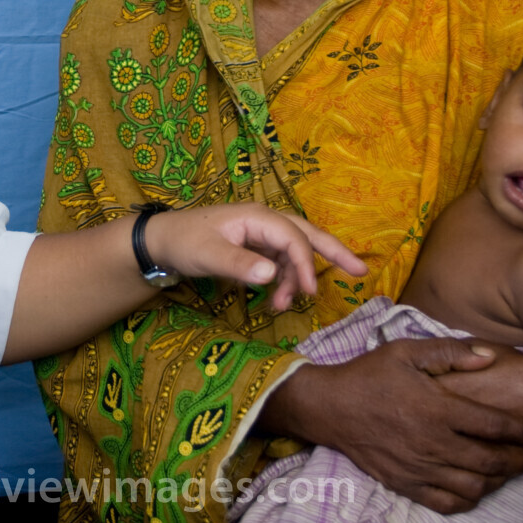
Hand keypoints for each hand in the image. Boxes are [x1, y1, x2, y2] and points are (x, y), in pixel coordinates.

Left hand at [146, 203, 367, 309]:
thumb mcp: (208, 255)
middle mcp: (264, 222)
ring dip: (296, 277)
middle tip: (361, 272)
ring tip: (284, 305)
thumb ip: (240, 265)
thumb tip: (273, 274)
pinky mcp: (254, 247)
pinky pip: (280, 261)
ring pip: (293, 252)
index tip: (308, 293)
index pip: (293, 238)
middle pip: (307, 234)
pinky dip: (284, 279)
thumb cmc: (184, 242)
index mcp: (257, 217)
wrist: (161, 242)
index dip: (304, 265)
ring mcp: (260, 234)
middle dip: (334, 252)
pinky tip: (276, 299)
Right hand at [260, 338, 522, 512]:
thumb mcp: (406, 351)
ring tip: (510, 468)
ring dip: (500, 480)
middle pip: (491, 461)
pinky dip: (469, 498)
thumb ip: (449, 352)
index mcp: (437, 409)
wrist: (330, 407)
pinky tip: (478, 486)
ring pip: (474, 486)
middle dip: (521, 458)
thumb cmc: (370, 374)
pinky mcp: (406, 484)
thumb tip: (488, 356)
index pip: (494, 425)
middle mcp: (432, 443)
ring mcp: (419, 468)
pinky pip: (447, 502)